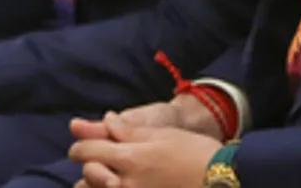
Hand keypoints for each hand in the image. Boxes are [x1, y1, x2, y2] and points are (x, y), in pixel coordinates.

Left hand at [70, 115, 220, 187]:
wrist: (220, 179)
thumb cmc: (194, 152)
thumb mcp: (163, 135)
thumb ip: (130, 131)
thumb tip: (107, 120)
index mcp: (130, 157)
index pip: (88, 151)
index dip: (80, 145)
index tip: (81, 144)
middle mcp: (125, 183)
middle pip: (87, 177)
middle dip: (88, 167)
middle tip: (96, 162)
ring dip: (94, 185)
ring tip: (105, 178)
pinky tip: (117, 185)